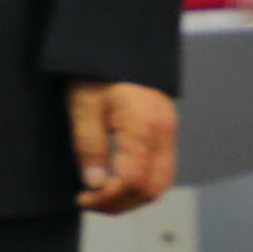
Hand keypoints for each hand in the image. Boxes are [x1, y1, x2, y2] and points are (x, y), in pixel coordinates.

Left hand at [70, 81, 176, 213]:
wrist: (117, 48)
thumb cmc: (96, 74)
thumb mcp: (83, 108)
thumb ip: (90, 147)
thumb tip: (96, 185)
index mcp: (143, 125)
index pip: (133, 180)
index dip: (107, 198)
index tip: (83, 198)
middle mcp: (164, 131)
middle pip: (152, 188)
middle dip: (120, 202)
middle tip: (91, 201)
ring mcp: (169, 132)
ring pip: (161, 183)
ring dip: (132, 197)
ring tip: (102, 195)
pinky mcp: (167, 132)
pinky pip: (162, 170)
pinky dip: (141, 184)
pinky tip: (117, 181)